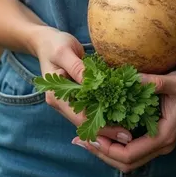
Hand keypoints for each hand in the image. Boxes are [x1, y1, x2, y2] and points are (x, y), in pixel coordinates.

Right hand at [33, 27, 132, 145]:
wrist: (46, 41)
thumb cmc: (54, 45)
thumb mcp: (64, 52)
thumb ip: (77, 68)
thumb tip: (94, 83)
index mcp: (56, 98)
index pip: (81, 120)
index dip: (102, 129)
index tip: (123, 134)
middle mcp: (63, 104)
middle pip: (87, 123)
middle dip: (107, 130)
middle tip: (129, 135)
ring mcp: (70, 100)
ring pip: (90, 116)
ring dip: (108, 121)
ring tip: (129, 125)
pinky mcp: (77, 94)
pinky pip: (92, 104)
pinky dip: (105, 108)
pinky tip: (122, 109)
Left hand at [71, 66, 175, 172]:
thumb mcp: (175, 81)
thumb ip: (154, 82)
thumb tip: (132, 78)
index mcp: (164, 137)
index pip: (130, 154)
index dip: (108, 148)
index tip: (90, 136)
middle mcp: (160, 145)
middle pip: (126, 162)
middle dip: (102, 153)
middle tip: (79, 140)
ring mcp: (157, 142)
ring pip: (127, 158)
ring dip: (106, 150)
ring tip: (84, 137)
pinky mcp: (153, 136)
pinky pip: (131, 148)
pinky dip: (114, 144)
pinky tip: (101, 131)